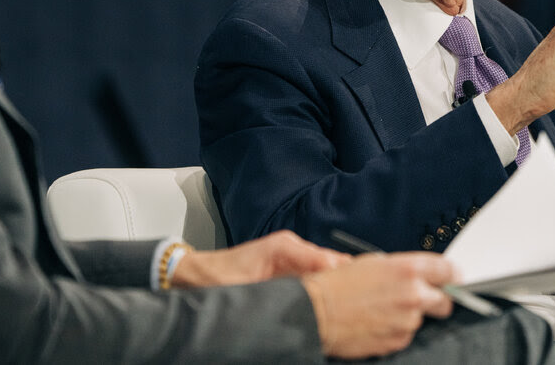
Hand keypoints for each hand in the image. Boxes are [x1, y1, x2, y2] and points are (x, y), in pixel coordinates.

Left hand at [171, 229, 350, 287]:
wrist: (194, 276)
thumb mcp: (248, 288)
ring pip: (327, 271)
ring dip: (336, 287)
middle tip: (359, 304)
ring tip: (349, 307)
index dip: (344, 276)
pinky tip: (332, 305)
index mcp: (285, 247)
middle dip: (346, 282)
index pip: (326, 260)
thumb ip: (282, 289)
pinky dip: (326, 289)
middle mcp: (293, 248)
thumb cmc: (216, 280)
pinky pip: (316, 277)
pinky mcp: (290, 269)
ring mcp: (292, 258)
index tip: (358, 292)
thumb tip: (314, 296)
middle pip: (332, 263)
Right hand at [302, 252, 456, 358]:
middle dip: (438, 299)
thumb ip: (405, 269)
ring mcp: (407, 321)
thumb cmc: (340, 284)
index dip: (451, 276)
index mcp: (409, 269)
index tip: (451, 279)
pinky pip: (406, 336)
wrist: (316, 312)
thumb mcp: (375, 262)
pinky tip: (377, 322)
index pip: (450, 271)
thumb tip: (422, 275)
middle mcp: (414, 295)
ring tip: (384, 309)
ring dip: (411, 315)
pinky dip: (397, 330)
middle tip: (423, 297)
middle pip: (446, 300)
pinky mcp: (398, 342)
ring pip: (423, 319)